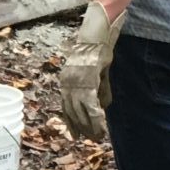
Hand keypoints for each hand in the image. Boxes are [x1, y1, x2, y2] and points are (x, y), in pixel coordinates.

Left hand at [59, 1, 124, 140]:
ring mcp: (77, 81)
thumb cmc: (96, 48)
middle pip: (72, 111)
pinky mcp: (87, 79)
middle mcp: (68, 83)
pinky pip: (90, 103)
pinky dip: (94, 115)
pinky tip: (99, 125)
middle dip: (81, 127)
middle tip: (88, 139)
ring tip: (95, 136)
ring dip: (88, 125)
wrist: (97, 31)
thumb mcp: (96, 71)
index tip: (75, 134)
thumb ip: (98, 88)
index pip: (67, 106)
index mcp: (68, 81)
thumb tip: (102, 105)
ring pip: (80, 110)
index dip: (71, 121)